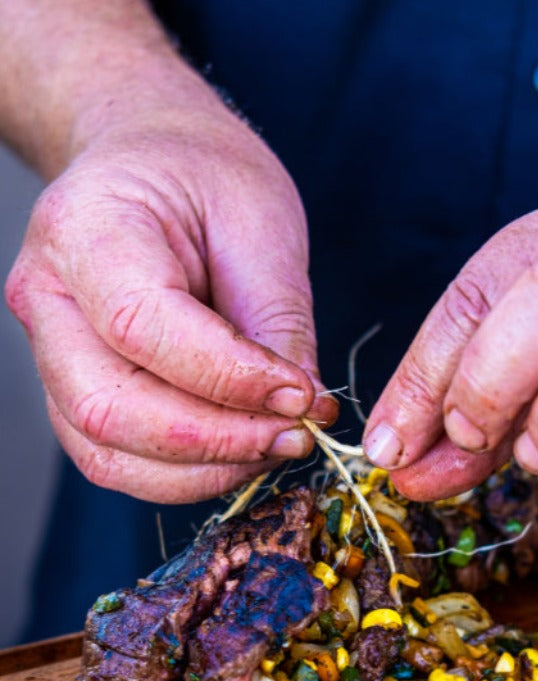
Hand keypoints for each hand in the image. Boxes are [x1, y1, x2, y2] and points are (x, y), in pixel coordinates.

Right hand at [5, 90, 334, 502]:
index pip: (142, 326)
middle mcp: (47, 297)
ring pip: (108, 450)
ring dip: (205, 469)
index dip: (231, 378)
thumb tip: (303, 409)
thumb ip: (277, 323)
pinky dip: (186, 474)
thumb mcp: (261, 225)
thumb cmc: (207, 179)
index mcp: (87, 230)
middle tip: (297, 435)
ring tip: (278, 445)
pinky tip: (245, 451)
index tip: (303, 395)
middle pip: (111, 407)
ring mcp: (50, 352)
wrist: (153, 163)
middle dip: (220, 440)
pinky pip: (117, 460)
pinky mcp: (74, 392)